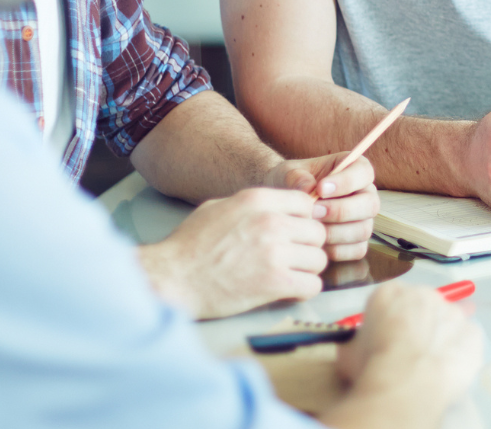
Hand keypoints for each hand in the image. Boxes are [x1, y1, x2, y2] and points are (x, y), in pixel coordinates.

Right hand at [138, 187, 326, 318]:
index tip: (293, 234)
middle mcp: (271, 222)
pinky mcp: (275, 283)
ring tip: (288, 275)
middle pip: (317, 232)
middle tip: (291, 258)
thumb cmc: (189, 245)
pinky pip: (312, 285)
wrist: (171, 279)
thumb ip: (253, 206)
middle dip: (307, 246)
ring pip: (319, 259)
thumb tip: (278, 208)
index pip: (306, 204)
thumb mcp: (219, 208)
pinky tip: (287, 290)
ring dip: (306, 270)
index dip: (302, 220)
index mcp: (258, 200)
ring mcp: (275, 252)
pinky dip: (303, 290)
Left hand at [267, 152, 380, 261]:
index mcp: (354, 169)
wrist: (284, 207)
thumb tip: (309, 189)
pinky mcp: (357, 242)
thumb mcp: (288, 173)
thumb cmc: (290, 184)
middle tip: (314, 212)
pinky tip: (317, 243)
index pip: (364, 172)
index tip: (321, 189)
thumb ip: (298, 177)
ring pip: (363, 229)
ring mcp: (363, 220)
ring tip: (311, 228)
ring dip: (336, 232)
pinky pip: (357, 250)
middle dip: (341, 210)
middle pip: (370, 204)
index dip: (347, 181)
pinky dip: (336, 250)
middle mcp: (364, 194)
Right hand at [335, 283, 484, 426]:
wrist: (407, 380)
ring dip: (440, 339)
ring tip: (428, 366)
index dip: (387, 323)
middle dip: (417, 326)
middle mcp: (424, 295)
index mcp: (390, 293)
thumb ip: (357, 342)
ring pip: (447, 323)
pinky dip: (460, 353)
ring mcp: (453, 313)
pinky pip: (467, 341)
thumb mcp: (348, 352)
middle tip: (408, 354)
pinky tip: (447, 370)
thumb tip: (356, 348)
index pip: (389, 300)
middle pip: (421, 307)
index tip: (385, 341)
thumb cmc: (373, 365)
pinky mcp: (472, 333)